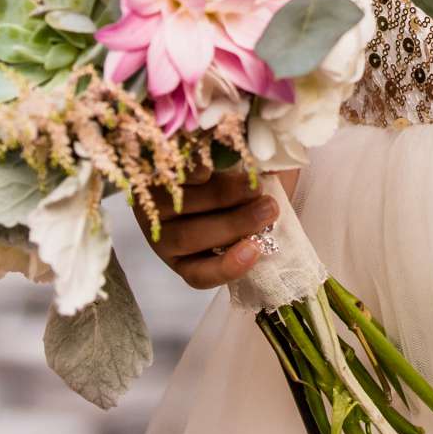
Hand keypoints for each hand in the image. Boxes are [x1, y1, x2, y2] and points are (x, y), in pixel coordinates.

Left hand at [135, 154, 295, 291]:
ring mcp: (155, 204)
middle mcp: (166, 236)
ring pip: (184, 206)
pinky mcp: (153, 172)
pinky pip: (173, 173)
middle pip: (192, 237)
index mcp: (187, 258)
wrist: (203, 159)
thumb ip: (261, 217)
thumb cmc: (233, 197)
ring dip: (223, 196)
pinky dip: (195, 170)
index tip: (256, 249)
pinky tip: (216, 165)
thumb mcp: (248, 213)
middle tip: (269, 209)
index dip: (227, 267)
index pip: (200, 275)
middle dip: (234, 225)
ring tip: (255, 185)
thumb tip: (279, 206)